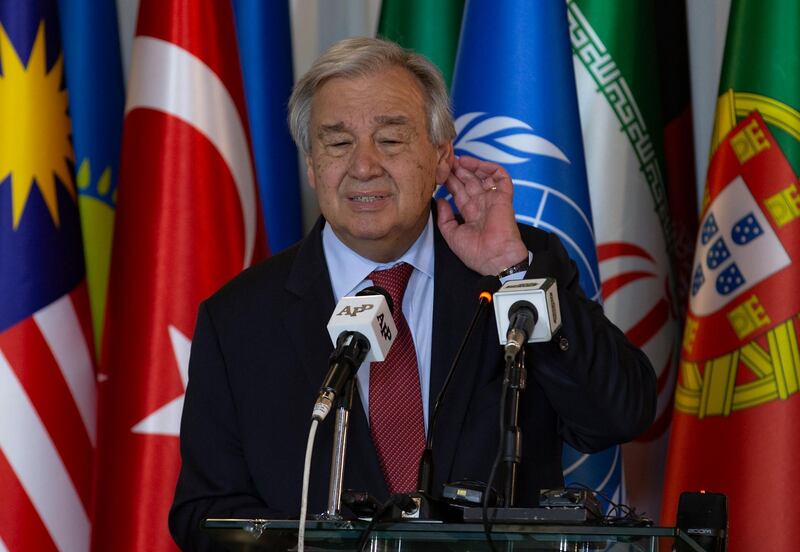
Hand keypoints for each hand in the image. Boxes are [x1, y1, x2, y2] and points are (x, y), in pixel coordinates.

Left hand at [436, 156, 527, 275]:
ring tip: (458, 161)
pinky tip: (474, 164)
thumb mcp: (452, 235)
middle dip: (458, 171)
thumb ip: (444, 218)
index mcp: (471, 214)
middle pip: (469, 182)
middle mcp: (482, 205)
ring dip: (471, 167)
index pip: (459, 192)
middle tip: (446, 161)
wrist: (495, 259)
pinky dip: (489, 168)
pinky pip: (501, 177)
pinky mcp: (504, 197)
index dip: (451, 181)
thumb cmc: (476, 253)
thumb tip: (439, 200)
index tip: (439, 173)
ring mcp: (493, 200)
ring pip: (483, 176)